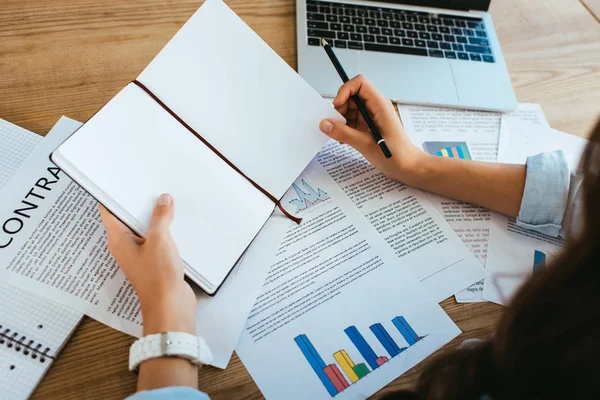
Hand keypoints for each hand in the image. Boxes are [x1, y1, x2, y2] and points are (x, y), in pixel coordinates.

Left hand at [99, 194, 195, 334]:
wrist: (170, 306)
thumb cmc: (158, 276)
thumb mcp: (160, 239)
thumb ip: (161, 217)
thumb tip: (163, 200)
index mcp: (119, 240)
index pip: (109, 212)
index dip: (112, 195)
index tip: (119, 180)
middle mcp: (126, 246)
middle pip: (127, 219)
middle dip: (138, 203)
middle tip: (148, 186)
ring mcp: (140, 255)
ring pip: (144, 229)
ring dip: (154, 218)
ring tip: (165, 201)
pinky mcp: (154, 262)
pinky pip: (157, 240)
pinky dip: (164, 230)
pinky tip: (176, 223)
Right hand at [319, 75, 424, 184]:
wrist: (407, 167)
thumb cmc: (395, 155)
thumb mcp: (365, 144)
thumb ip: (343, 133)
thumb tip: (325, 124)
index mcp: (379, 105)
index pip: (360, 83)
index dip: (345, 91)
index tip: (337, 106)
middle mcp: (376, 107)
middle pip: (352, 95)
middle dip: (341, 108)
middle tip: (337, 124)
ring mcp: (372, 116)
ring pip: (350, 108)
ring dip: (342, 120)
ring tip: (342, 136)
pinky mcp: (369, 125)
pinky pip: (353, 119)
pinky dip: (346, 127)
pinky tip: (345, 140)